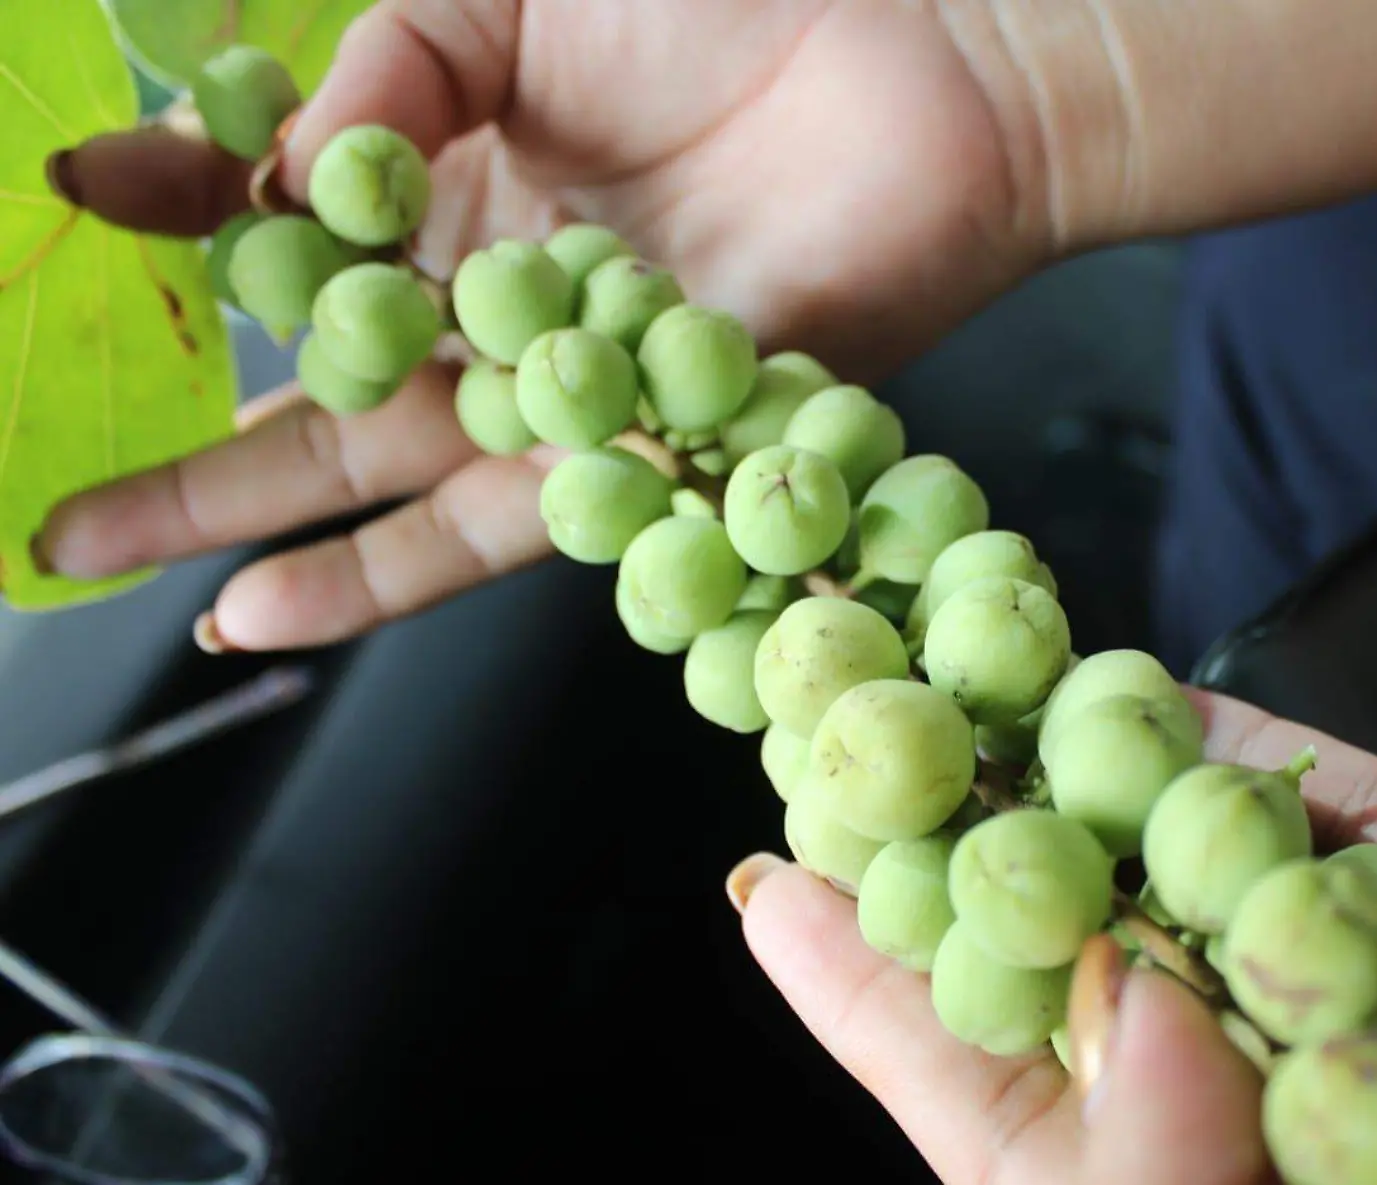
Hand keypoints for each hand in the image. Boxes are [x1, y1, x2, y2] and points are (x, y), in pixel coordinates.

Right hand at [36, 0, 1044, 650]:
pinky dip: (372, 574)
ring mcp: (557, 386)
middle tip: (47, 487)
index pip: (282, 214)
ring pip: (370, 467)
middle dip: (176, 426)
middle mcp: (492, 294)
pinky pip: (488, 530)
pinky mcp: (628, 453)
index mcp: (457, 172)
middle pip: (308, 377)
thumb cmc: (729, 6)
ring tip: (91, 548)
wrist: (920, 78)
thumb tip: (274, 167)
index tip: (76, 191)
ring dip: (233, 516)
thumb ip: (390, 66)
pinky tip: (259, 614)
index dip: (178, 208)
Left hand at [730, 689, 1376, 1184]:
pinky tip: (1130, 680)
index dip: (909, 1036)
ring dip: (1081, 783)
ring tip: (947, 675)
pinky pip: (1357, 815)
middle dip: (973, 874)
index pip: (1063, 1155)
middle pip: (1115, 993)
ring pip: (1214, 879)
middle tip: (831, 748)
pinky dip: (1250, 748)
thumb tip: (1108, 1035)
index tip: (782, 911)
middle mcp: (1364, 1142)